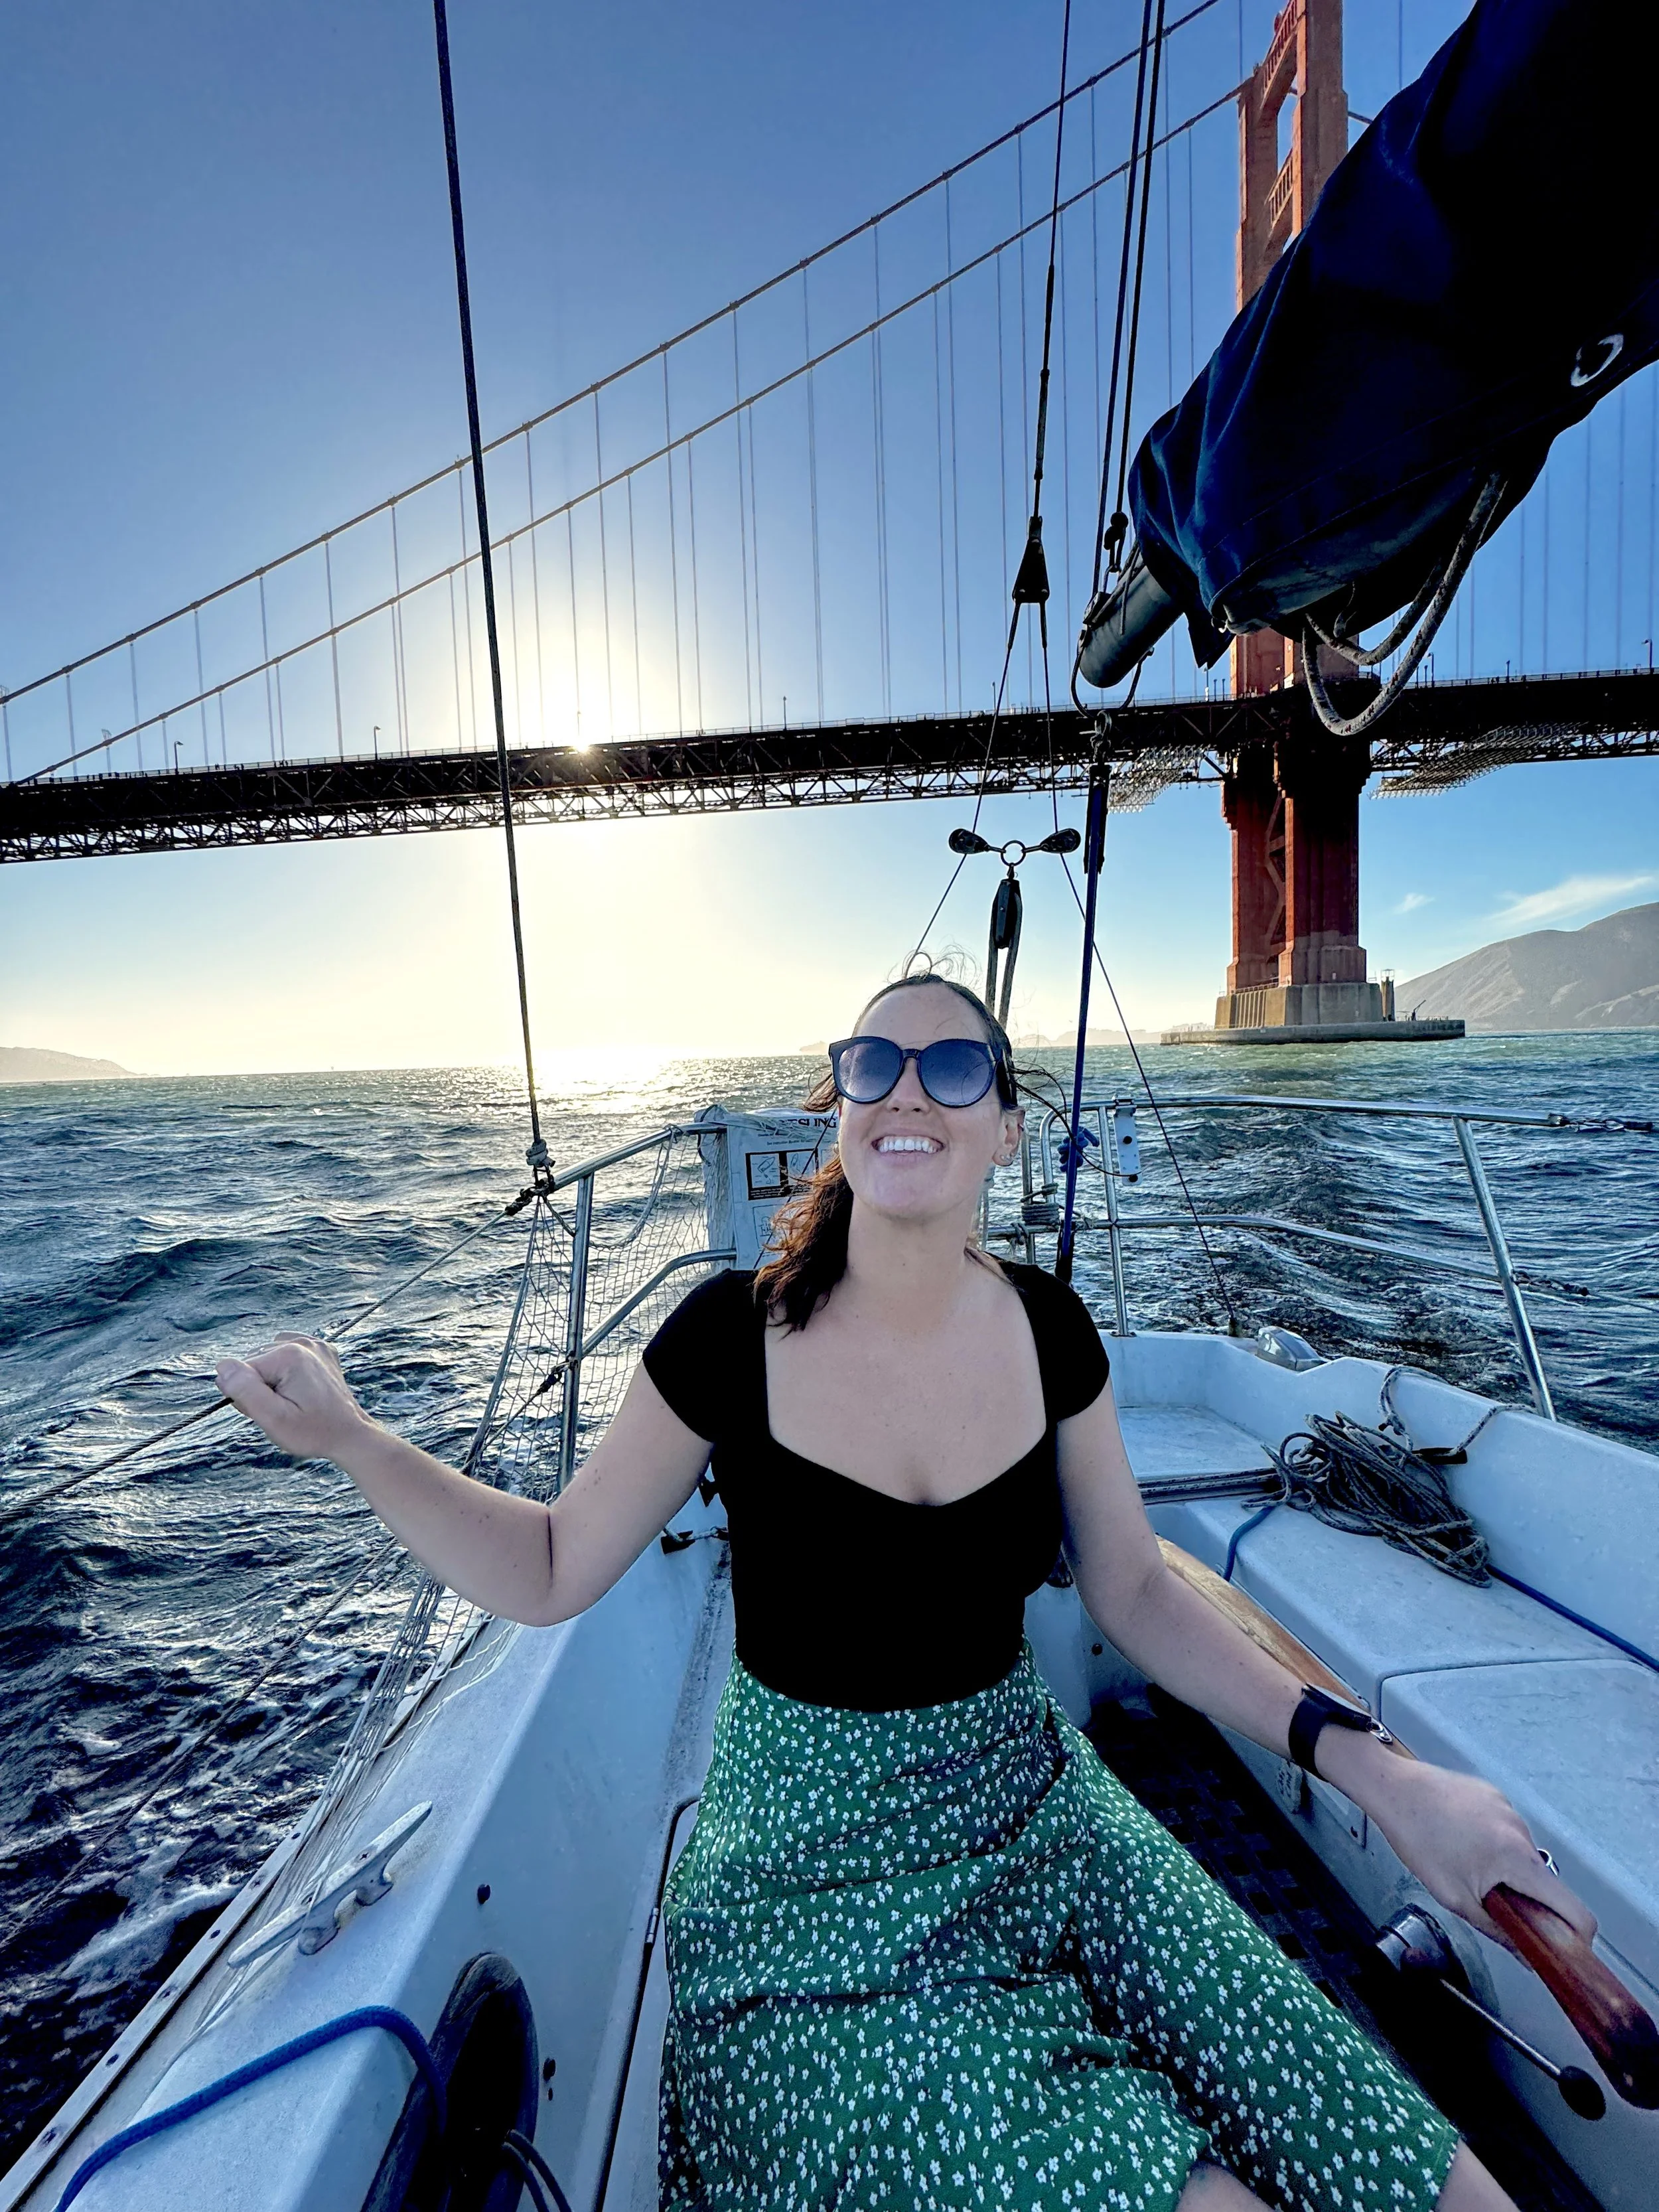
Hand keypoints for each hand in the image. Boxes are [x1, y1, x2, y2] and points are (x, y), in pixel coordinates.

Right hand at [215, 1333, 374, 1462]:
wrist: (349, 1435)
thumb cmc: (312, 1432)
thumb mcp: (273, 1419)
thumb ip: (246, 1391)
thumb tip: (223, 1366)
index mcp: (289, 1355)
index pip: (242, 1372)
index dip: (248, 1397)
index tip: (271, 1412)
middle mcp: (301, 1342)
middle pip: (254, 1363)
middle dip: (259, 1389)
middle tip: (282, 1411)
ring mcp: (313, 1344)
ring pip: (266, 1359)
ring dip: (270, 1381)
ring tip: (291, 1402)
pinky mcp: (319, 1350)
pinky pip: (285, 1355)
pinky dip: (284, 1371)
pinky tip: (297, 1389)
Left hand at [1367, 1755, 1596, 1954]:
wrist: (1394, 1789)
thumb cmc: (1418, 1839)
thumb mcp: (1455, 1897)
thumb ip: (1498, 1931)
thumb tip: (1527, 1956)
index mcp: (1518, 1859)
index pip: (1573, 1908)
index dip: (1576, 1936)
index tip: (1565, 1949)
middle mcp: (1521, 1831)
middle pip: (1546, 1883)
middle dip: (1528, 1902)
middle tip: (1495, 1908)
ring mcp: (1509, 1810)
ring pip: (1523, 1857)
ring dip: (1508, 1873)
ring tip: (1467, 1868)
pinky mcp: (1495, 1797)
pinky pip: (1507, 1833)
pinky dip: (1494, 1847)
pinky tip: (1463, 1844)